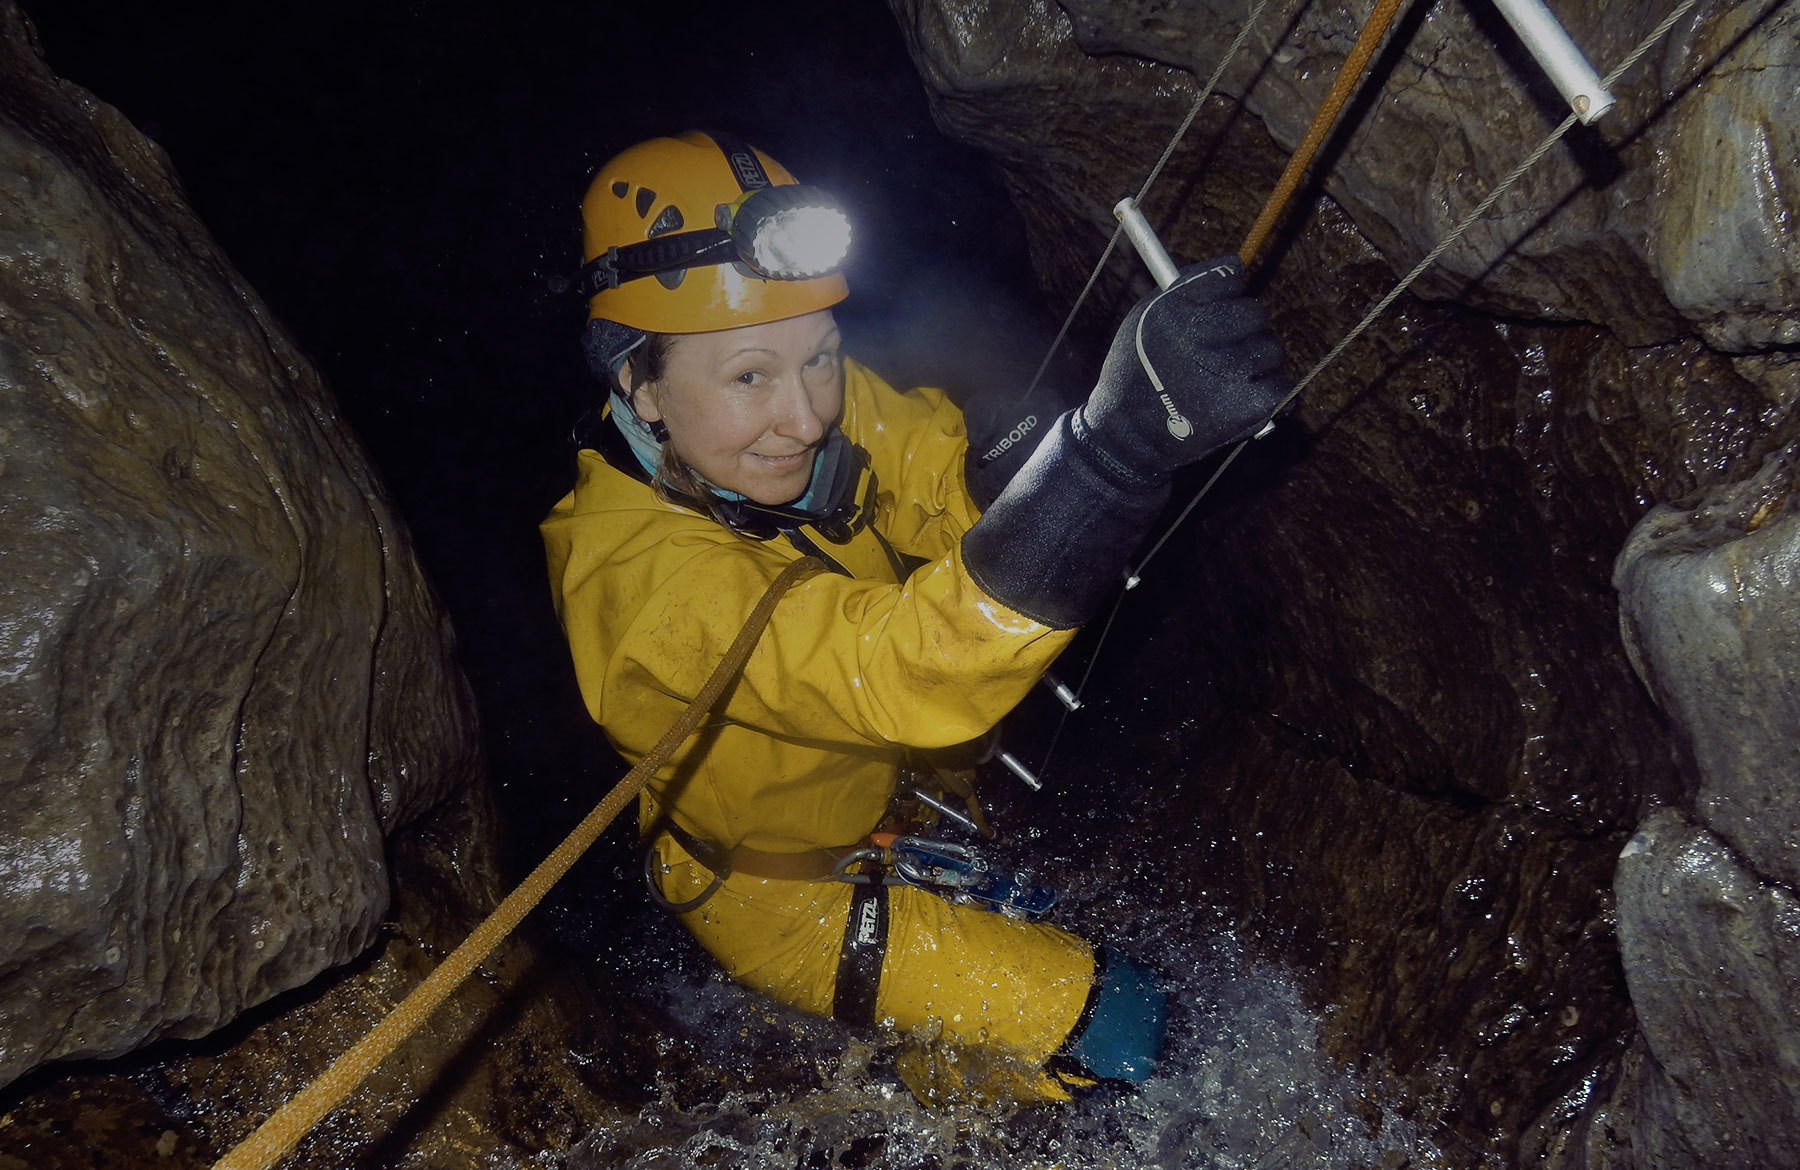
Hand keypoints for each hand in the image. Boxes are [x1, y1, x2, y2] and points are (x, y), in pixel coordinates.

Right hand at [1074, 257, 1290, 486]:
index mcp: (1175, 310)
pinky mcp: (1250, 404)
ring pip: (1271, 348)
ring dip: (1255, 362)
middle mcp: (1202, 336)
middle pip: (1255, 311)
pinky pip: (1281, 383)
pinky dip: (1266, 392)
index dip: (1225, 294)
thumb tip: (1236, 268)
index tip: (1215, 311)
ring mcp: (1229, 370)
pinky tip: (1240, 398)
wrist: (1128, 436)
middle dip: (1242, 329)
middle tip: (1219, 352)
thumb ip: (1184, 290)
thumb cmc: (1136, 374)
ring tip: (1225, 380)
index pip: (1230, 276)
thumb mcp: (1142, 319)